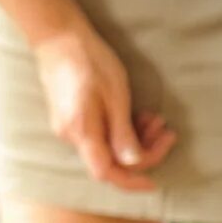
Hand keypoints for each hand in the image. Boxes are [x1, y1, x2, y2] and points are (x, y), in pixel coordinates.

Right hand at [33, 29, 175, 190]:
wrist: (58, 40)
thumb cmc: (89, 62)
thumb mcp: (115, 96)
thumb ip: (122, 133)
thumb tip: (132, 163)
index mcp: (81, 132)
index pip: (106, 173)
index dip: (131, 182)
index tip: (154, 182)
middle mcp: (69, 136)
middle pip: (108, 160)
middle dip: (141, 151)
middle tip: (164, 129)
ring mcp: (65, 128)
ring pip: (104, 147)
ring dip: (132, 138)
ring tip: (152, 117)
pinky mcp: (67, 118)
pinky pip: (96, 136)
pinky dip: (118, 130)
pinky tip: (132, 114)